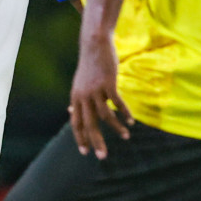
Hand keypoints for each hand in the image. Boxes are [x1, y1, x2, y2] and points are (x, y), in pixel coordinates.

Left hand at [68, 35, 132, 159]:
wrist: (94, 44)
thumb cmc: (88, 65)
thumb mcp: (78, 83)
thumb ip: (77, 99)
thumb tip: (70, 111)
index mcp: (76, 98)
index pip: (75, 123)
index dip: (80, 138)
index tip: (85, 152)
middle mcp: (83, 96)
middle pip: (89, 124)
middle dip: (96, 142)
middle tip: (102, 156)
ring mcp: (95, 90)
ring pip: (105, 116)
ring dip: (116, 128)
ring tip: (126, 136)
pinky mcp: (108, 83)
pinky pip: (118, 103)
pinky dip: (124, 113)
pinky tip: (131, 120)